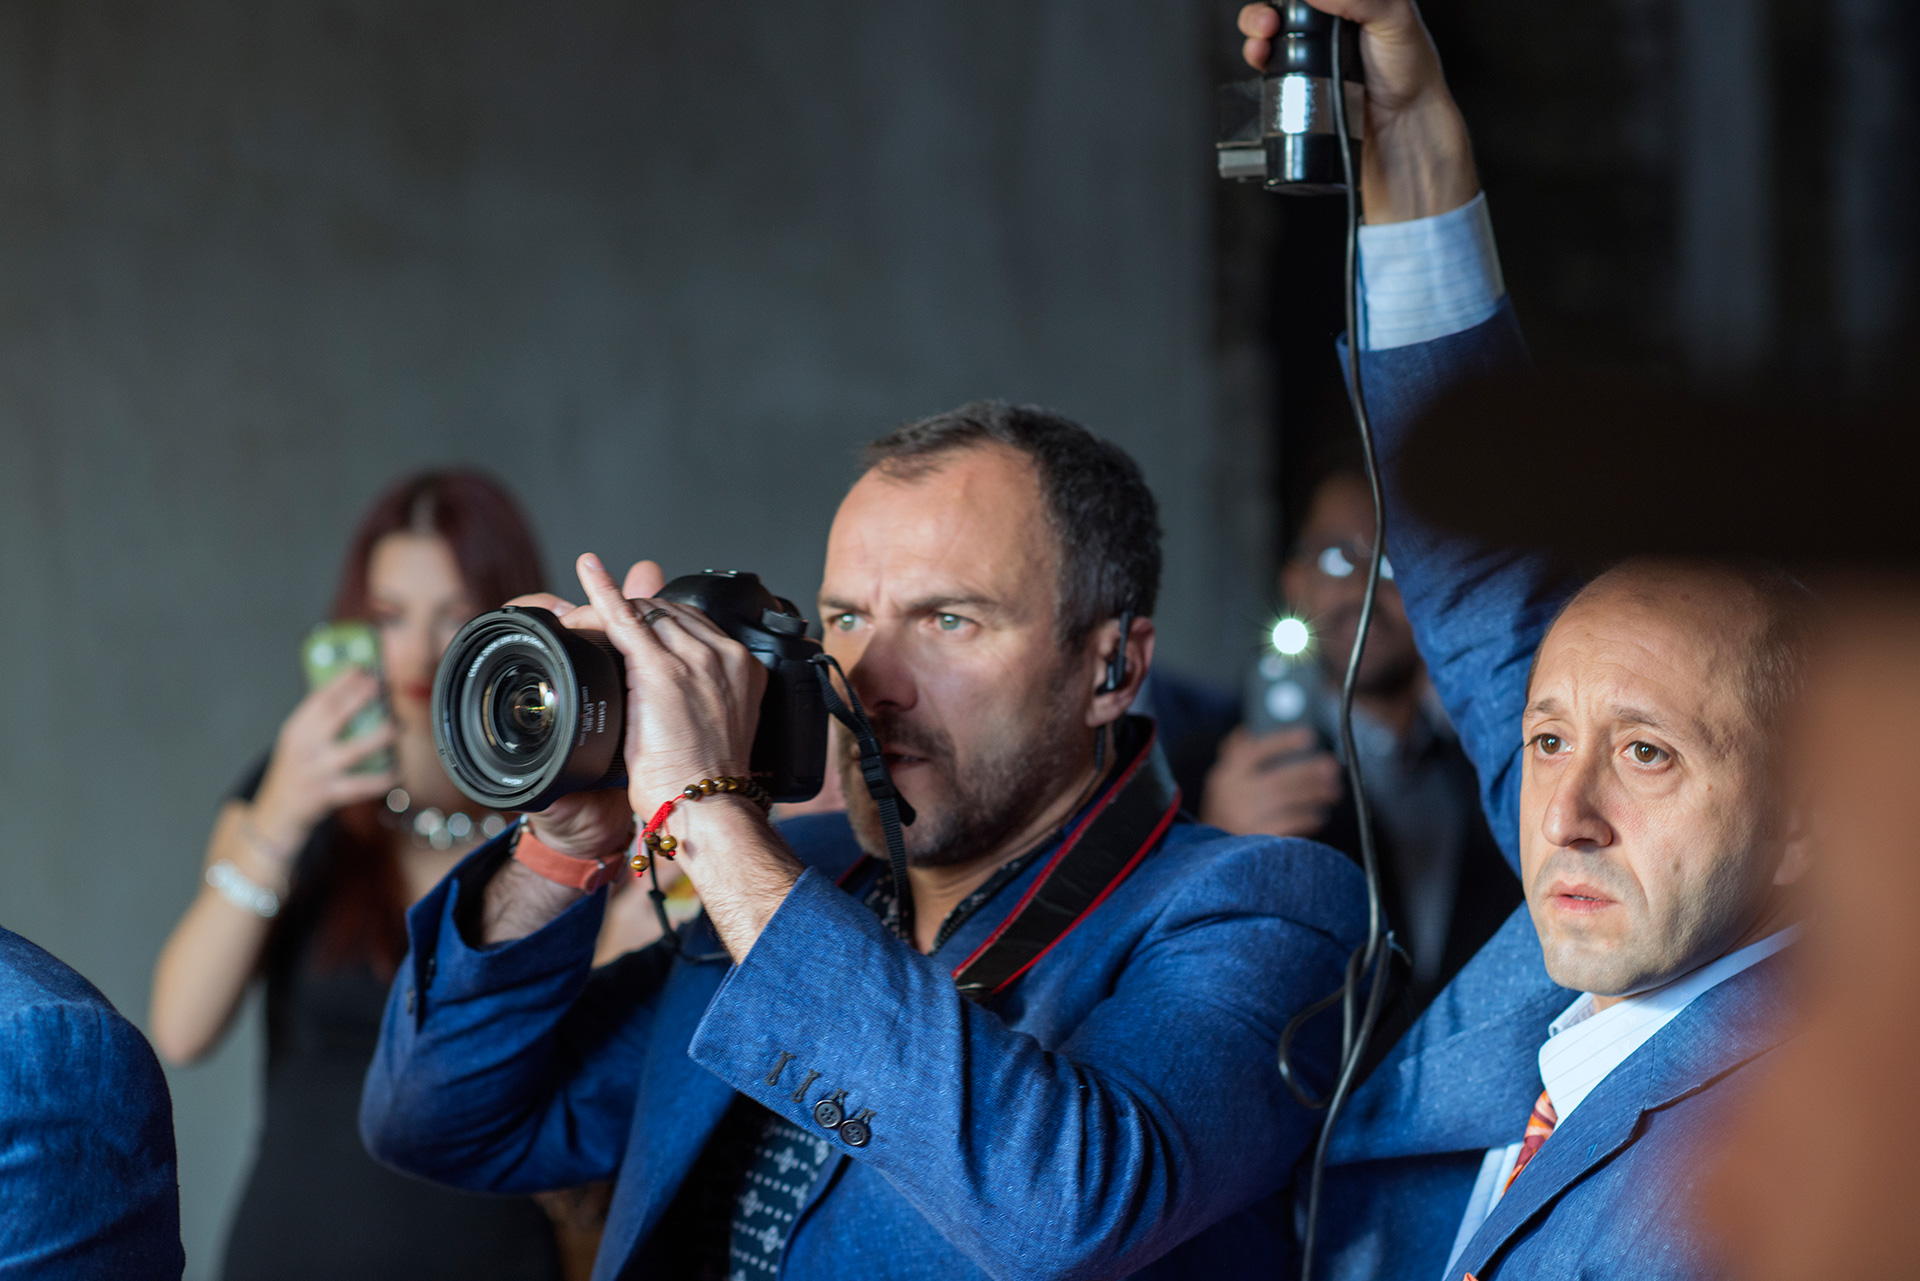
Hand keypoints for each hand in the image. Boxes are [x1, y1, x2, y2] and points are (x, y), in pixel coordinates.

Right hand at [250, 669, 396, 867]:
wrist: (274, 816)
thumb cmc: (294, 774)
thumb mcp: (297, 743)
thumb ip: (320, 723)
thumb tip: (356, 696)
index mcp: (295, 731)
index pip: (317, 699)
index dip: (340, 681)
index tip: (361, 667)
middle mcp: (303, 748)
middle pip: (332, 716)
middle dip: (358, 697)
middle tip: (380, 685)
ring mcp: (315, 771)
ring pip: (352, 750)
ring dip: (378, 737)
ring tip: (396, 727)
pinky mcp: (326, 795)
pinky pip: (360, 785)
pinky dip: (381, 779)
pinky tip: (397, 772)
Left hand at [524, 555, 768, 858]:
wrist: (709, 806)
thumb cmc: (709, 781)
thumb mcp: (716, 727)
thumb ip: (702, 695)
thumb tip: (675, 694)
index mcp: (745, 667)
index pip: (695, 623)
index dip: (661, 623)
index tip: (639, 629)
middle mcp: (724, 655)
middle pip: (669, 613)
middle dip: (634, 615)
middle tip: (600, 632)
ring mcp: (695, 658)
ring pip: (645, 613)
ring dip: (611, 615)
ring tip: (583, 625)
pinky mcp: (661, 669)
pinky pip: (626, 618)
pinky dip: (603, 592)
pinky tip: (589, 570)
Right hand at [1200, 726, 1342, 837]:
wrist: (1211, 856)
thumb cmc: (1224, 813)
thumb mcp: (1222, 783)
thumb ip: (1234, 757)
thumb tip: (1245, 730)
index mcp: (1225, 776)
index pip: (1255, 752)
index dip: (1283, 742)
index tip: (1309, 736)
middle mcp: (1233, 797)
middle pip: (1278, 780)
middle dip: (1309, 772)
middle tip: (1332, 768)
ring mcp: (1244, 820)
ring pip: (1286, 802)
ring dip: (1315, 794)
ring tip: (1333, 791)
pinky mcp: (1257, 842)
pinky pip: (1289, 827)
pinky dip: (1307, 820)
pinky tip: (1319, 816)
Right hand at [1237, 0, 1477, 222]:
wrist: (1401, 127)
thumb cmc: (1410, 72)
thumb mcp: (1394, 19)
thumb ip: (1359, 0)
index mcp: (1352, 1)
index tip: (1287, 3)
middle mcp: (1328, 21)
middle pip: (1284, 6)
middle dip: (1264, 10)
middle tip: (1269, 21)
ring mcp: (1311, 51)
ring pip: (1268, 29)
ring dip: (1255, 28)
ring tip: (1261, 40)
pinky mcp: (1298, 79)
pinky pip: (1267, 62)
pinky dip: (1256, 55)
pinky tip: (1260, 57)